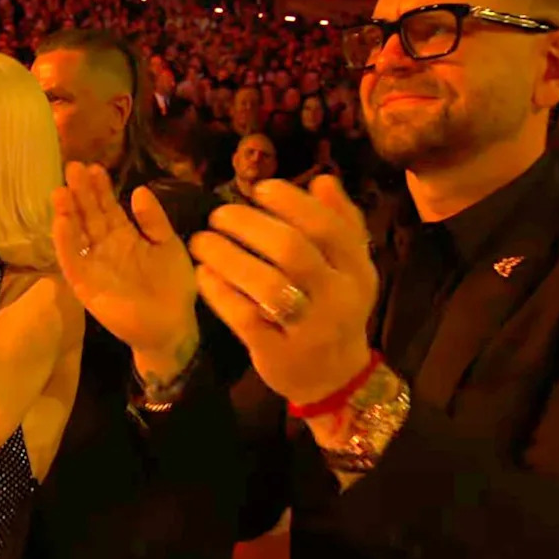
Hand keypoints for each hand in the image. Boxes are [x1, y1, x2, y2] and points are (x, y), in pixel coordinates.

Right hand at [51, 162, 196, 358]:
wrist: (172, 325)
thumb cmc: (173, 285)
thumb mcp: (168, 245)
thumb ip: (153, 220)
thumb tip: (138, 189)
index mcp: (124, 235)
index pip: (107, 206)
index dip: (100, 188)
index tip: (94, 167)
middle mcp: (104, 247)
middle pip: (88, 215)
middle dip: (80, 192)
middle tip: (73, 167)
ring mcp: (93, 265)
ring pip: (76, 234)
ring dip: (67, 213)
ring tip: (61, 191)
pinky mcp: (85, 285)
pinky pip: (72, 262)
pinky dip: (65, 243)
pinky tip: (61, 222)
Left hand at [189, 176, 376, 405]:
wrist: (334, 379)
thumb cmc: (334, 310)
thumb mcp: (349, 269)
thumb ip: (341, 224)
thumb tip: (323, 179)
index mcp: (357, 270)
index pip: (328, 227)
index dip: (292, 202)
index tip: (260, 188)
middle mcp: (338, 298)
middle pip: (292, 250)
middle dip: (249, 225)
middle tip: (219, 214)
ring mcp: (309, 329)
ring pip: (266, 284)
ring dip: (227, 256)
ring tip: (202, 241)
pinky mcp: (278, 352)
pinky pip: (244, 316)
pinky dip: (220, 292)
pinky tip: (203, 275)